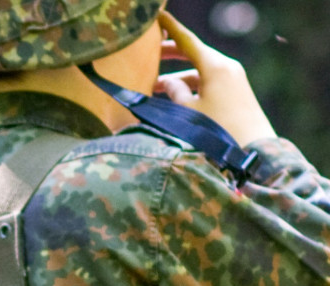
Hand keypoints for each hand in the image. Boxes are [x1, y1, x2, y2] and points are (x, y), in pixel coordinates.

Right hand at [155, 11, 275, 145]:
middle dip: (170, 54)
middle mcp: (226, 68)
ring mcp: (233, 80)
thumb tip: (166, 82)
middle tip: (149, 54)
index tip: (157, 16)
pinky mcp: (236, 93)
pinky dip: (191, 86)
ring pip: (199, 70)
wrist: (254, 151)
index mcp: (215, 66)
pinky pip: (208, 82)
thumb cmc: (218, 130)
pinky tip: (175, 98)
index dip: (170, 28)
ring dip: (177, 77)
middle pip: (193, 53)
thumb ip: (173, 92)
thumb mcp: (188, 111)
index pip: (187, 40)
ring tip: (154, 87)